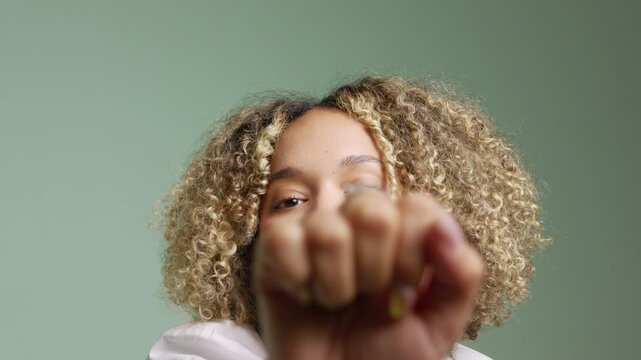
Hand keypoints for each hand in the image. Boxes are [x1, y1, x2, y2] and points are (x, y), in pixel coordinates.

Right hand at [252, 191, 484, 359]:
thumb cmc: (386, 357)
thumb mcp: (438, 325)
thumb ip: (461, 276)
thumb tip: (445, 230)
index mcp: (400, 232)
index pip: (416, 206)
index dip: (413, 255)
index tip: (404, 294)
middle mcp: (357, 222)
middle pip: (371, 208)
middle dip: (375, 270)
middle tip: (367, 299)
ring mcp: (314, 231)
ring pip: (328, 230)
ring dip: (335, 284)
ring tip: (334, 302)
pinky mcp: (275, 249)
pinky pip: (281, 239)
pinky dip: (296, 277)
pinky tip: (304, 295)